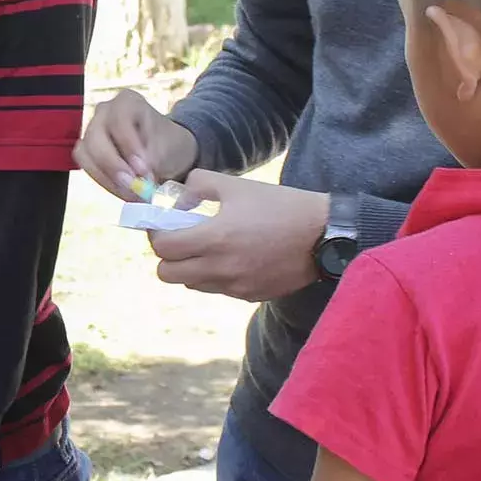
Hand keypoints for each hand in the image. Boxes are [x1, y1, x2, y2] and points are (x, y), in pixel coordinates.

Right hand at [74, 90, 199, 199]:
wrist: (165, 154)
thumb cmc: (168, 144)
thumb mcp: (170, 148)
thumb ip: (155, 157)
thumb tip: (141, 174)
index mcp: (127, 102)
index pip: (119, 120)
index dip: (128, 145)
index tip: (143, 169)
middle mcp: (104, 112)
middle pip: (96, 137)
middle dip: (113, 165)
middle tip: (133, 185)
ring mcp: (91, 131)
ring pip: (86, 154)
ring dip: (107, 177)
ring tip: (131, 192)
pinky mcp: (87, 151)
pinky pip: (87, 167)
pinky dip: (104, 182)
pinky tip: (123, 191)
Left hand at [147, 171, 327, 302]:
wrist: (324, 235)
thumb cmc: (281, 206)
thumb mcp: (237, 185)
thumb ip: (198, 186)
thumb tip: (176, 200)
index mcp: (215, 237)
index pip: (162, 248)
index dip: (157, 234)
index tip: (164, 224)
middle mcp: (221, 267)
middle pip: (167, 273)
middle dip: (167, 255)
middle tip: (180, 238)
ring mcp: (235, 285)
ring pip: (190, 284)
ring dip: (189, 267)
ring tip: (206, 247)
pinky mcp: (249, 295)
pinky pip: (216, 289)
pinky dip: (213, 275)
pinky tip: (231, 257)